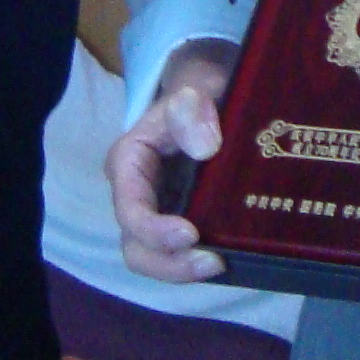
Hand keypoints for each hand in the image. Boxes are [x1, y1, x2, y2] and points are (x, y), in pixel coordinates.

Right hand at [104, 40, 240, 282]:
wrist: (214, 95)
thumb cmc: (199, 92)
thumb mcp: (196, 89)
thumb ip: (192, 107)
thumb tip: (205, 147)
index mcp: (130, 161)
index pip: (130, 207)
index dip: (153, 229)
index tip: (191, 234)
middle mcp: (137, 194)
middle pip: (136, 245)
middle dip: (168, 263)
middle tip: (213, 263)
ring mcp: (158, 212)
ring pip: (154, 258)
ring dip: (182, 270)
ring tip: (221, 264)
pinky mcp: (180, 223)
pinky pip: (179, 254)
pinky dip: (197, 263)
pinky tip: (229, 259)